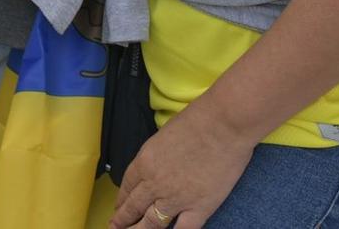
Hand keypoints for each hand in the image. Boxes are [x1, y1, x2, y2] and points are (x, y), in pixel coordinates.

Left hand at [108, 105, 255, 228]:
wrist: (223, 124)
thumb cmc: (197, 120)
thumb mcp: (164, 135)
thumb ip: (158, 155)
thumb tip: (158, 165)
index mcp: (144, 162)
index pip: (127, 187)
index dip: (121, 200)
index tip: (118, 208)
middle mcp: (155, 183)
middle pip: (134, 207)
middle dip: (123, 220)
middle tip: (115, 227)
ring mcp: (176, 198)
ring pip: (151, 224)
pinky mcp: (199, 208)